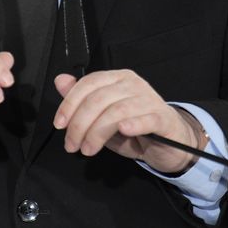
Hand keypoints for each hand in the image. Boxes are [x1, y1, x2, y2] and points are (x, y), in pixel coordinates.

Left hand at [53, 70, 201, 173]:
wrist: (168, 142)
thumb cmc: (133, 127)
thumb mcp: (102, 115)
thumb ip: (81, 99)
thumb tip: (60, 81)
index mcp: (116, 78)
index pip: (89, 84)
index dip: (70, 103)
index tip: (59, 124)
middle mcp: (132, 84)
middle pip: (99, 99)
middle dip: (79, 124)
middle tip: (72, 145)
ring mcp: (148, 99)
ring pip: (117, 111)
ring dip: (97, 133)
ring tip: (87, 149)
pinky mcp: (162, 118)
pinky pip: (146, 119)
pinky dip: (133, 124)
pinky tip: (123, 130)